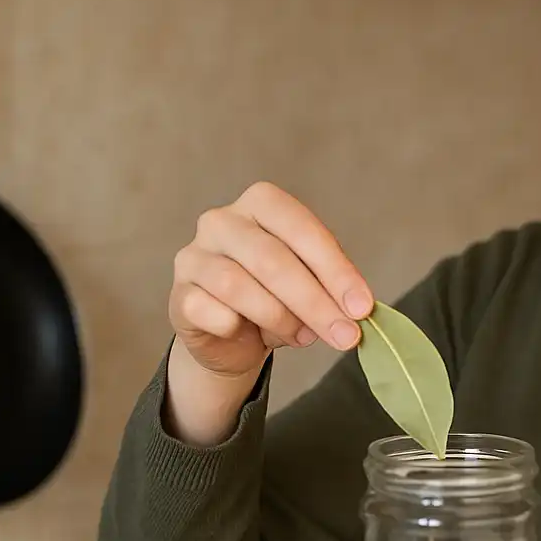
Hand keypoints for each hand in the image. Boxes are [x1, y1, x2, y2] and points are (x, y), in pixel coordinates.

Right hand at [169, 181, 373, 378]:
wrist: (230, 337)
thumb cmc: (276, 297)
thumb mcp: (309, 284)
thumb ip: (330, 288)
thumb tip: (357, 312)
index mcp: (261, 203)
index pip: (300, 228)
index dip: (335, 270)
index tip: (362, 308)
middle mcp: (221, 221)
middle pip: (271, 258)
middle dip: (315, 302)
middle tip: (345, 336)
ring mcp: (193, 256)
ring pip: (237, 286)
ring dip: (279, 318)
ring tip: (302, 337)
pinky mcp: (178, 296)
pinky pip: (208, 311)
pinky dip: (236, 327)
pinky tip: (248, 334)